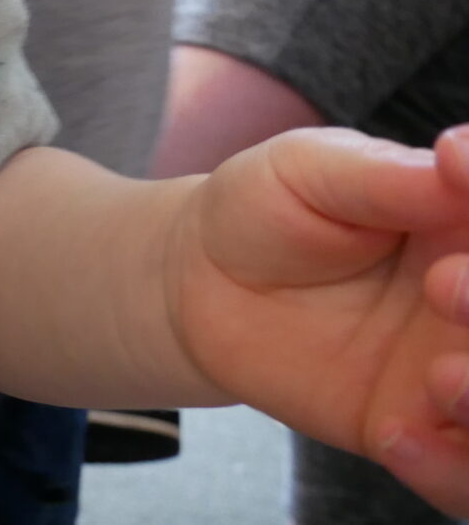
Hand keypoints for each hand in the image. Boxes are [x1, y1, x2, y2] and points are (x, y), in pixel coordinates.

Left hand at [168, 127, 468, 511]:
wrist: (199, 280)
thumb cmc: (266, 207)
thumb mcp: (311, 171)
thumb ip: (385, 174)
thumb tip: (462, 159)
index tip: (454, 168)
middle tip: (442, 287)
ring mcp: (462, 373)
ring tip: (439, 381)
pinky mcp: (425, 433)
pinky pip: (468, 481)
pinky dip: (453, 474)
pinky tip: (393, 438)